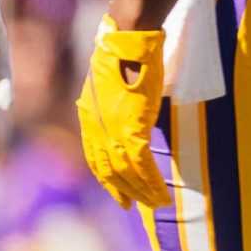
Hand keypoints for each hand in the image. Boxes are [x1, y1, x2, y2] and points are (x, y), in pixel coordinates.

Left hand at [77, 25, 168, 208]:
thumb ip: (114, 101)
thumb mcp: (108, 82)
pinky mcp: (133, 129)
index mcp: (90, 118)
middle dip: (123, 191)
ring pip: (127, 173)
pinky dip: (152, 183)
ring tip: (156, 204)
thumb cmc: (123, 54)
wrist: (126, 43)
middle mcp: (97, 129)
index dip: (106, 178)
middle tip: (134, 207)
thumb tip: (128, 107)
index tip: (117, 192)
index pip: (95, 157)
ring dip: (143, 192)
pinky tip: (160, 194)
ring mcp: (114, 131)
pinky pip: (143, 165)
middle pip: (109, 170)